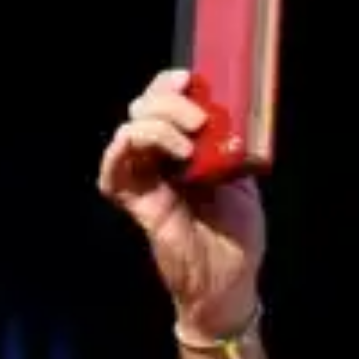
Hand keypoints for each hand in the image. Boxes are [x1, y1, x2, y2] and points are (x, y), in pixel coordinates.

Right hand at [97, 69, 265, 336]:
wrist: (231, 279)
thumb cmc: (239, 234)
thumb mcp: (244, 180)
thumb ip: (234, 148)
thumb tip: (234, 114)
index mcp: (188, 149)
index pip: (164, 105)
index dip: (169, 86)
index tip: (189, 79)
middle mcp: (161, 160)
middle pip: (143, 110)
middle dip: (168, 104)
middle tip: (199, 120)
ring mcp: (146, 180)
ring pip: (128, 133)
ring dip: (155, 126)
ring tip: (187, 143)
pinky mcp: (137, 203)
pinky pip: (114, 172)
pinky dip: (124, 151)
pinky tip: (154, 151)